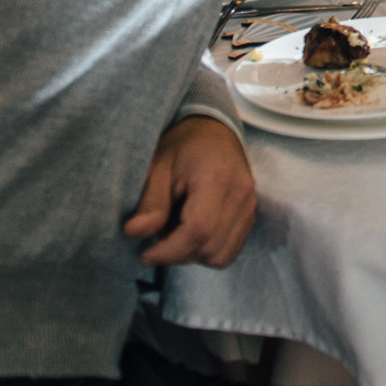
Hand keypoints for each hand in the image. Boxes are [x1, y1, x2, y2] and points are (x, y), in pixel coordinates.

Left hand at [124, 116, 256, 267]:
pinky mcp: (250, 214)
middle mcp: (241, 193)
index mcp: (217, 177)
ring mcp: (249, 205)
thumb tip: (134, 232)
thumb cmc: (183, 145)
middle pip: (210, 246)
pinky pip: (230, 250)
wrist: (213, 130)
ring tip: (175, 234)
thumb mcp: (158, 165)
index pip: (198, 230)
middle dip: (177, 254)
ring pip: (221, 255)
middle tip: (156, 239)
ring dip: (193, 255)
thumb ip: (150, 201)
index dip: (170, 250)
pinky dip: (207, 252)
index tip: (145, 253)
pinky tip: (191, 234)